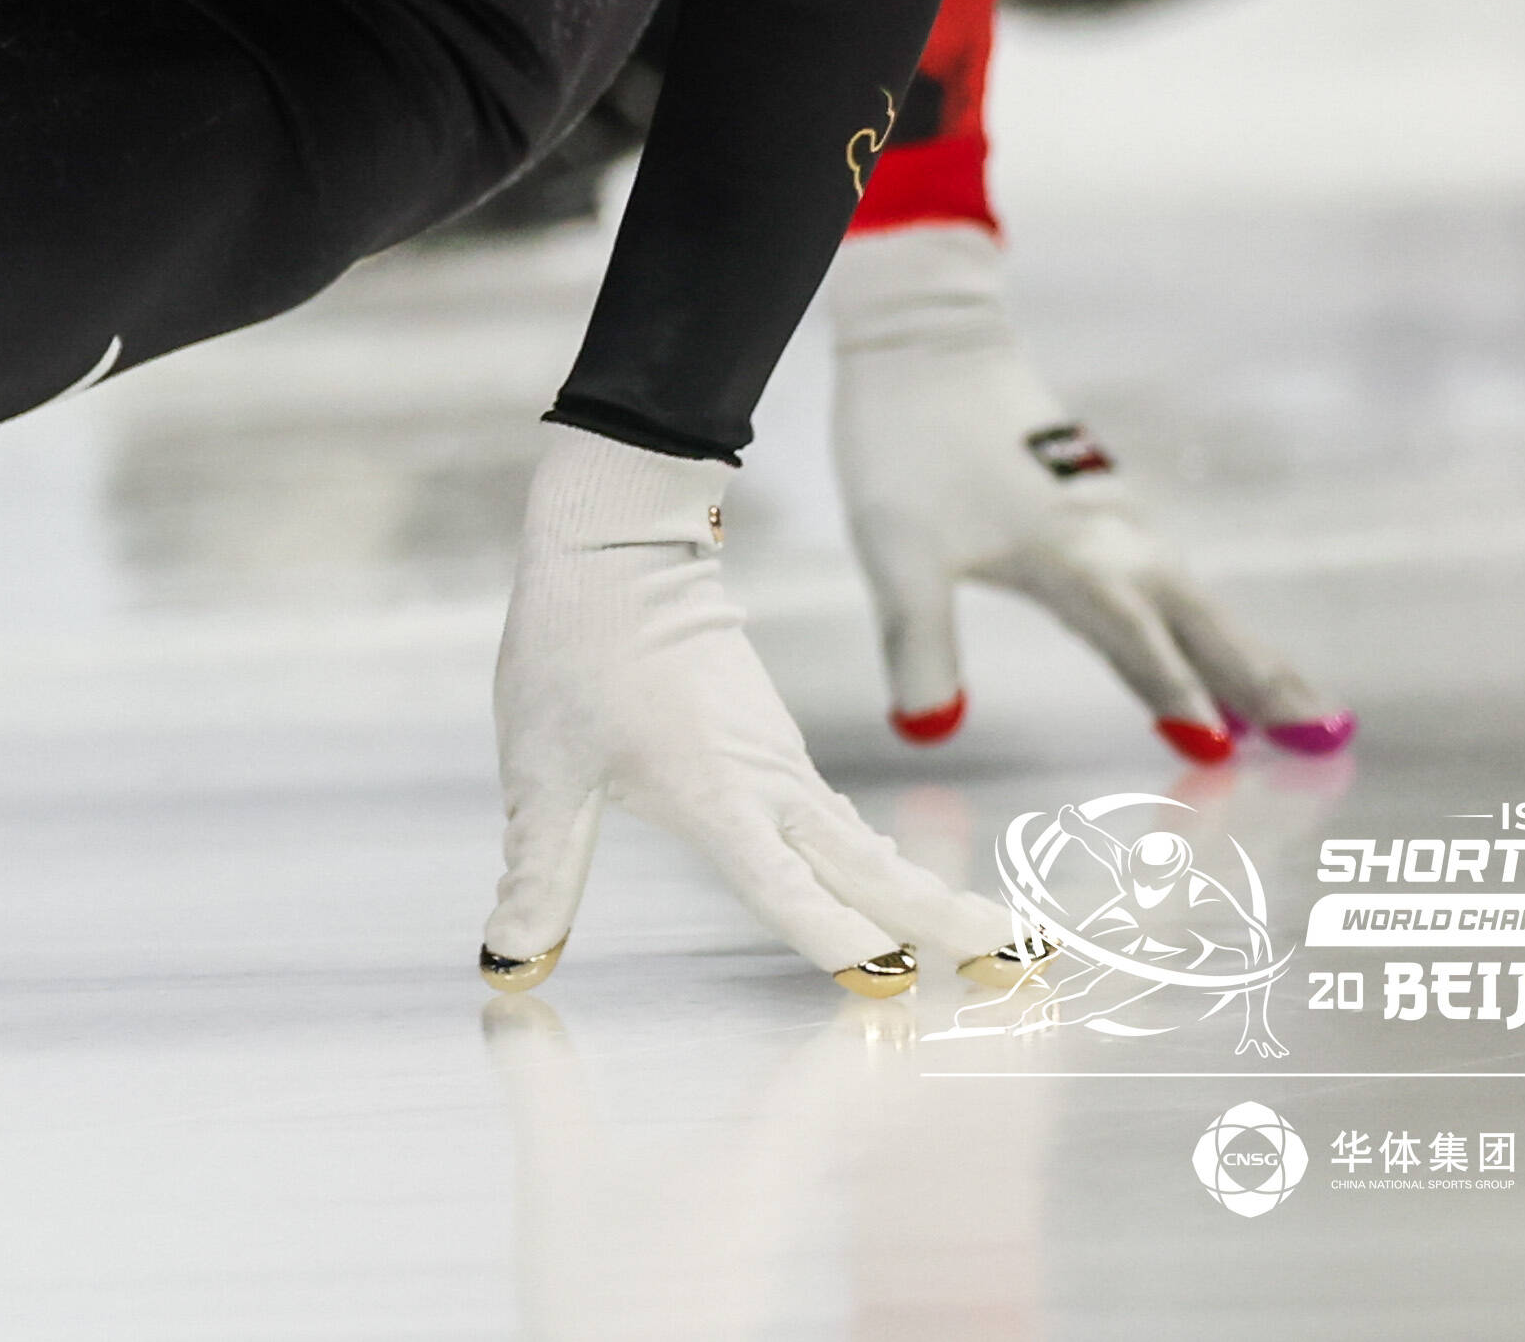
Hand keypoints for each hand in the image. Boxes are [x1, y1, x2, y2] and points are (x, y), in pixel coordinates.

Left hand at [483, 420, 1043, 993]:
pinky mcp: (774, 743)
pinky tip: (894, 883)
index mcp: (717, 797)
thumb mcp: (542, 775)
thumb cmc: (573, 650)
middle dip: (943, 923)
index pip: (787, 888)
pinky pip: (841, 819)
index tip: (890, 984)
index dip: (835, 940)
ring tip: (991, 942)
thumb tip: (504, 968)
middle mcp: (767, 786)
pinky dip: (880, 863)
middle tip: (1019, 969)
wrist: (617, 541)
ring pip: (865, 845)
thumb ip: (540, 878)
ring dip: (926, 895)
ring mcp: (780, 762)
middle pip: (870, 870)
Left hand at [828, 222, 1347, 758]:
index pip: (1145, 653)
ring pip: (1199, 600)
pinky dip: (1209, 617)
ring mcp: (1118, 515)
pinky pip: (1175, 572)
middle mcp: (1117, 543)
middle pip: (1207, 629)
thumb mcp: (896, 558)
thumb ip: (917, 648)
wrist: (926, 341)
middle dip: (1265, 688)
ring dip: (1249, 654)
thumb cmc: (907, 448)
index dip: (1181, 707)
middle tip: (1329, 742)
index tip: (1227, 762)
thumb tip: (925, 734)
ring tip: (1298, 707)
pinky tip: (1204, 631)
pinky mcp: (1104, 494)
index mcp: (1076, 564)